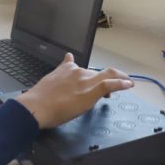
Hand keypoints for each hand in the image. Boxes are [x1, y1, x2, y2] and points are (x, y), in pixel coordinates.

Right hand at [15, 53, 132, 128]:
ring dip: (119, 79)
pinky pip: (109, 84)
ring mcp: (84, 81)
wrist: (36, 106)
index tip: (98, 80)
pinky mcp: (89, 92)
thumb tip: (67, 57)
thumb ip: (61, 69)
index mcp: (67, 68)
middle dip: (110, 79)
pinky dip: (121, 83)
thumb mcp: (50, 79)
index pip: (85, 68)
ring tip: (127, 83)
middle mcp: (77, 71)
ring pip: (107, 76)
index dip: (94, 75)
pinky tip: (128, 85)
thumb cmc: (39, 98)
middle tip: (117, 86)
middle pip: (98, 73)